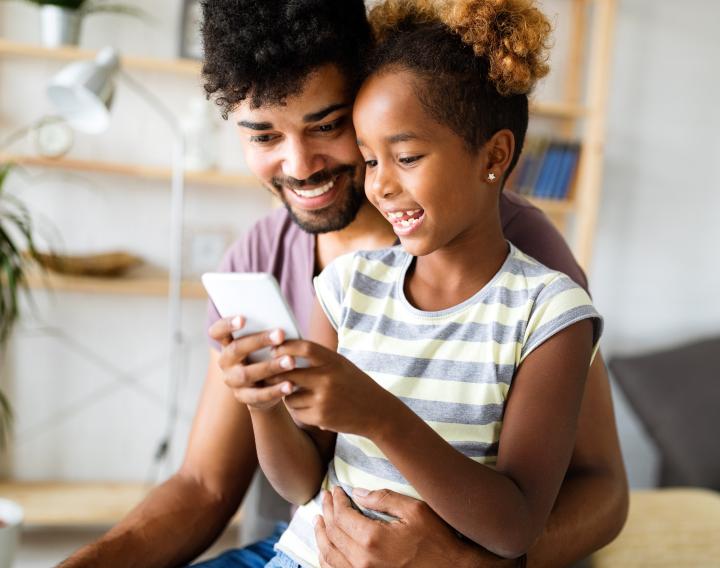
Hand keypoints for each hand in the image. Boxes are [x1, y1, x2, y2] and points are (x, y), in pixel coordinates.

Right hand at [208, 315, 295, 408]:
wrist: (264, 387)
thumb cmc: (265, 355)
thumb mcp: (263, 344)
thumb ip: (266, 333)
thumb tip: (283, 325)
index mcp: (227, 343)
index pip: (217, 332)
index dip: (227, 324)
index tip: (243, 319)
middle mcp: (226, 361)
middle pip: (236, 349)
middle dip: (259, 341)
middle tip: (281, 334)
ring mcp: (232, 381)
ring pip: (247, 374)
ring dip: (270, 367)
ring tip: (291, 361)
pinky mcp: (243, 397)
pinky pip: (258, 395)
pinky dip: (275, 390)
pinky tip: (290, 385)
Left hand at [271, 340, 395, 434]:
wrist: (376, 412)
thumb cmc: (355, 385)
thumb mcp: (342, 365)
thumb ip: (319, 358)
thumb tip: (284, 351)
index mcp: (334, 361)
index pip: (304, 347)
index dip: (286, 346)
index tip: (275, 349)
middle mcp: (328, 378)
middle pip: (289, 372)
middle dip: (275, 373)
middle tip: (270, 374)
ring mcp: (323, 399)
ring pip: (289, 395)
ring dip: (289, 395)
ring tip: (299, 394)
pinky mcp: (320, 417)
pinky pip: (296, 412)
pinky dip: (298, 410)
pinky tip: (310, 408)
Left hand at [315, 487, 514, 567]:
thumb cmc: (437, 540)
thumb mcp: (415, 510)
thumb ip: (384, 498)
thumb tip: (358, 493)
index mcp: (373, 539)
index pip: (342, 515)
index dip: (337, 500)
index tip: (336, 489)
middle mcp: (362, 561)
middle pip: (333, 533)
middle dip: (327, 512)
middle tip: (326, 498)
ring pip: (329, 555)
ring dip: (321, 535)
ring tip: (318, 520)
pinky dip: (326, 559)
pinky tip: (325, 548)